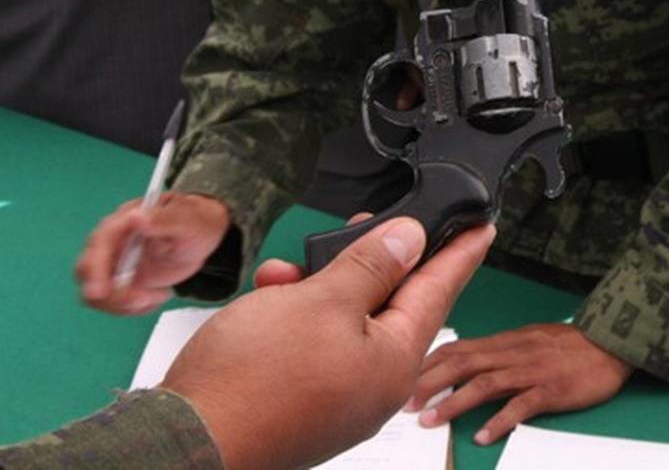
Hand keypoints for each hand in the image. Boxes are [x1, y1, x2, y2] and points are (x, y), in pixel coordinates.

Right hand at [74, 193, 229, 314]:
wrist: (199, 236)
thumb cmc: (193, 223)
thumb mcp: (186, 221)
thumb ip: (163, 220)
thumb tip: (137, 217)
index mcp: (122, 222)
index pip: (98, 244)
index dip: (95, 269)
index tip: (100, 292)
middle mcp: (110, 243)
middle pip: (86, 271)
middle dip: (109, 293)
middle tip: (141, 300)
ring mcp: (111, 264)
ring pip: (97, 293)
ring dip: (123, 304)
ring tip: (157, 296)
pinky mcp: (118, 282)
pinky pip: (112, 303)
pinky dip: (133, 307)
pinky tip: (156, 296)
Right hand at [161, 217, 495, 469]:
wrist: (187, 443)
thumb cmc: (251, 383)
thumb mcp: (320, 301)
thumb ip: (370, 266)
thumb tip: (409, 241)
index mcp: (394, 360)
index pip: (439, 290)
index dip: (458, 253)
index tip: (481, 230)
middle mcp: (374, 383)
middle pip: (392, 302)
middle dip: (373, 259)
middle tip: (370, 225)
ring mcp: (339, 394)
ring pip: (347, 318)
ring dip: (324, 283)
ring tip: (292, 266)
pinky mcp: (304, 397)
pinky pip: (316, 342)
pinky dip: (298, 312)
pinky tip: (273, 295)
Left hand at [406, 322, 632, 444]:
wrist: (611, 343)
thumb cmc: (569, 345)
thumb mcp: (528, 339)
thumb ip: (498, 351)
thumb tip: (466, 361)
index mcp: (505, 342)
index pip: (458, 347)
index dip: (428, 362)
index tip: (404, 377)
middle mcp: (512, 353)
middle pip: (463, 363)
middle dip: (429, 382)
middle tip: (404, 403)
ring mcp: (531, 371)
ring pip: (485, 383)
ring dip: (454, 402)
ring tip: (431, 421)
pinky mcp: (551, 389)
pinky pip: (521, 406)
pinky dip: (500, 421)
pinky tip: (483, 436)